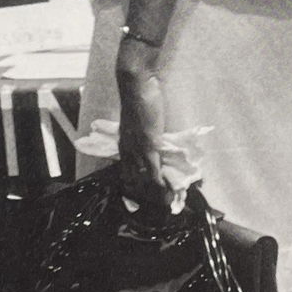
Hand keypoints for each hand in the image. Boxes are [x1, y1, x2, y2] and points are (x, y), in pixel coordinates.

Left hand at [116, 66, 170, 211]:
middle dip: (145, 197)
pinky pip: (153, 173)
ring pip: (143, 181)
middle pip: (133, 181)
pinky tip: (167, 194)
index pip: (127, 173)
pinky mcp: (148, 147)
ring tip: (166, 204)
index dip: (135, 188)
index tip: (145, 198)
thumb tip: (155, 143)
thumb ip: (146, 134)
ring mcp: (137, 151)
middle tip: (159, 205)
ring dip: (155, 195)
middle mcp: (127, 151)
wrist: (138, 86)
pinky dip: (160, 186)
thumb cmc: (140, 99)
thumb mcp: (140, 122)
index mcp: (124, 145)